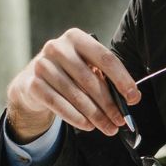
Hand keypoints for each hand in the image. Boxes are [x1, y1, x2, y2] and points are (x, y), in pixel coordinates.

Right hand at [5, 28, 139, 141]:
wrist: (32, 83)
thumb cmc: (68, 74)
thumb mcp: (86, 69)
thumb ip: (106, 79)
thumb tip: (130, 99)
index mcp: (76, 38)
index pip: (105, 58)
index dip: (122, 79)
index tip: (133, 98)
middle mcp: (57, 47)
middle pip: (90, 79)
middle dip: (109, 104)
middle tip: (121, 120)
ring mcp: (42, 65)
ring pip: (75, 95)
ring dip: (95, 115)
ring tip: (108, 127)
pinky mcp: (32, 84)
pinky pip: (58, 104)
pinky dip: (75, 117)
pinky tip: (88, 126)